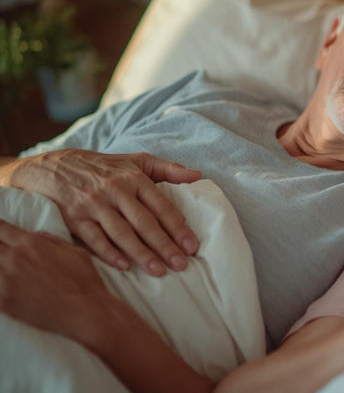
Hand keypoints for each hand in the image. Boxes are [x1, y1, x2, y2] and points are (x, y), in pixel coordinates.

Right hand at [0, 149, 201, 275]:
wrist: (55, 168)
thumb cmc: (106, 168)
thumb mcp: (137, 161)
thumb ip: (169, 169)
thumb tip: (198, 176)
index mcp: (134, 178)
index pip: (161, 206)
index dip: (178, 227)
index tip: (192, 246)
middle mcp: (115, 191)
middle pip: (144, 222)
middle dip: (164, 245)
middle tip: (181, 264)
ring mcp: (94, 205)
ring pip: (121, 233)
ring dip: (141, 253)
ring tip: (158, 271)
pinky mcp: (74, 218)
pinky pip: (94, 238)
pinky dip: (108, 253)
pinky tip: (124, 267)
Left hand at [0, 218, 114, 343]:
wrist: (86, 311)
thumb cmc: (85, 280)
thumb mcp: (74, 251)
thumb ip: (51, 240)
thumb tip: (34, 235)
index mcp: (31, 244)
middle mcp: (14, 260)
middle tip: (6, 255)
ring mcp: (5, 282)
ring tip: (7, 270)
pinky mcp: (3, 302)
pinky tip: (5, 286)